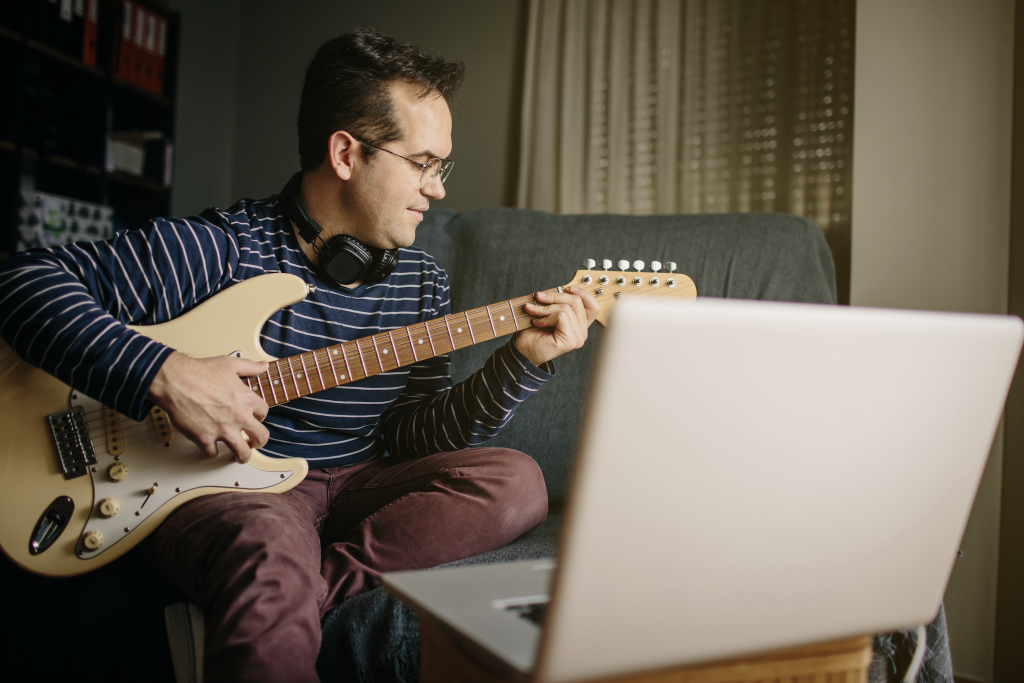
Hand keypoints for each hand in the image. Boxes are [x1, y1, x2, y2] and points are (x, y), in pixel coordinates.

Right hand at [147, 352, 269, 462]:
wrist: (176, 381)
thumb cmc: (199, 372)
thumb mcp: (230, 364)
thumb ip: (249, 366)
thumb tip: (263, 366)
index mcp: (247, 399)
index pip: (264, 413)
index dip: (260, 415)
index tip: (255, 418)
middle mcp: (238, 417)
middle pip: (261, 437)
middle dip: (259, 441)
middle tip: (255, 443)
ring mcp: (223, 430)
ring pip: (241, 453)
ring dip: (242, 456)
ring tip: (240, 456)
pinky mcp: (205, 438)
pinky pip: (212, 453)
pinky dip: (211, 452)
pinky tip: (211, 448)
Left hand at [514, 286, 600, 366]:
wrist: (523, 350)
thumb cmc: (533, 333)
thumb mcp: (549, 312)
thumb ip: (560, 303)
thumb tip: (561, 289)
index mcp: (580, 326)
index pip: (593, 306)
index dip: (583, 294)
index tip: (568, 288)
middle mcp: (582, 333)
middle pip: (577, 302)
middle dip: (554, 296)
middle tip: (538, 297)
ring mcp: (578, 338)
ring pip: (567, 308)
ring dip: (545, 307)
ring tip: (533, 311)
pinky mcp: (570, 341)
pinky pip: (561, 317)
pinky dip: (546, 317)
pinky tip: (537, 323)